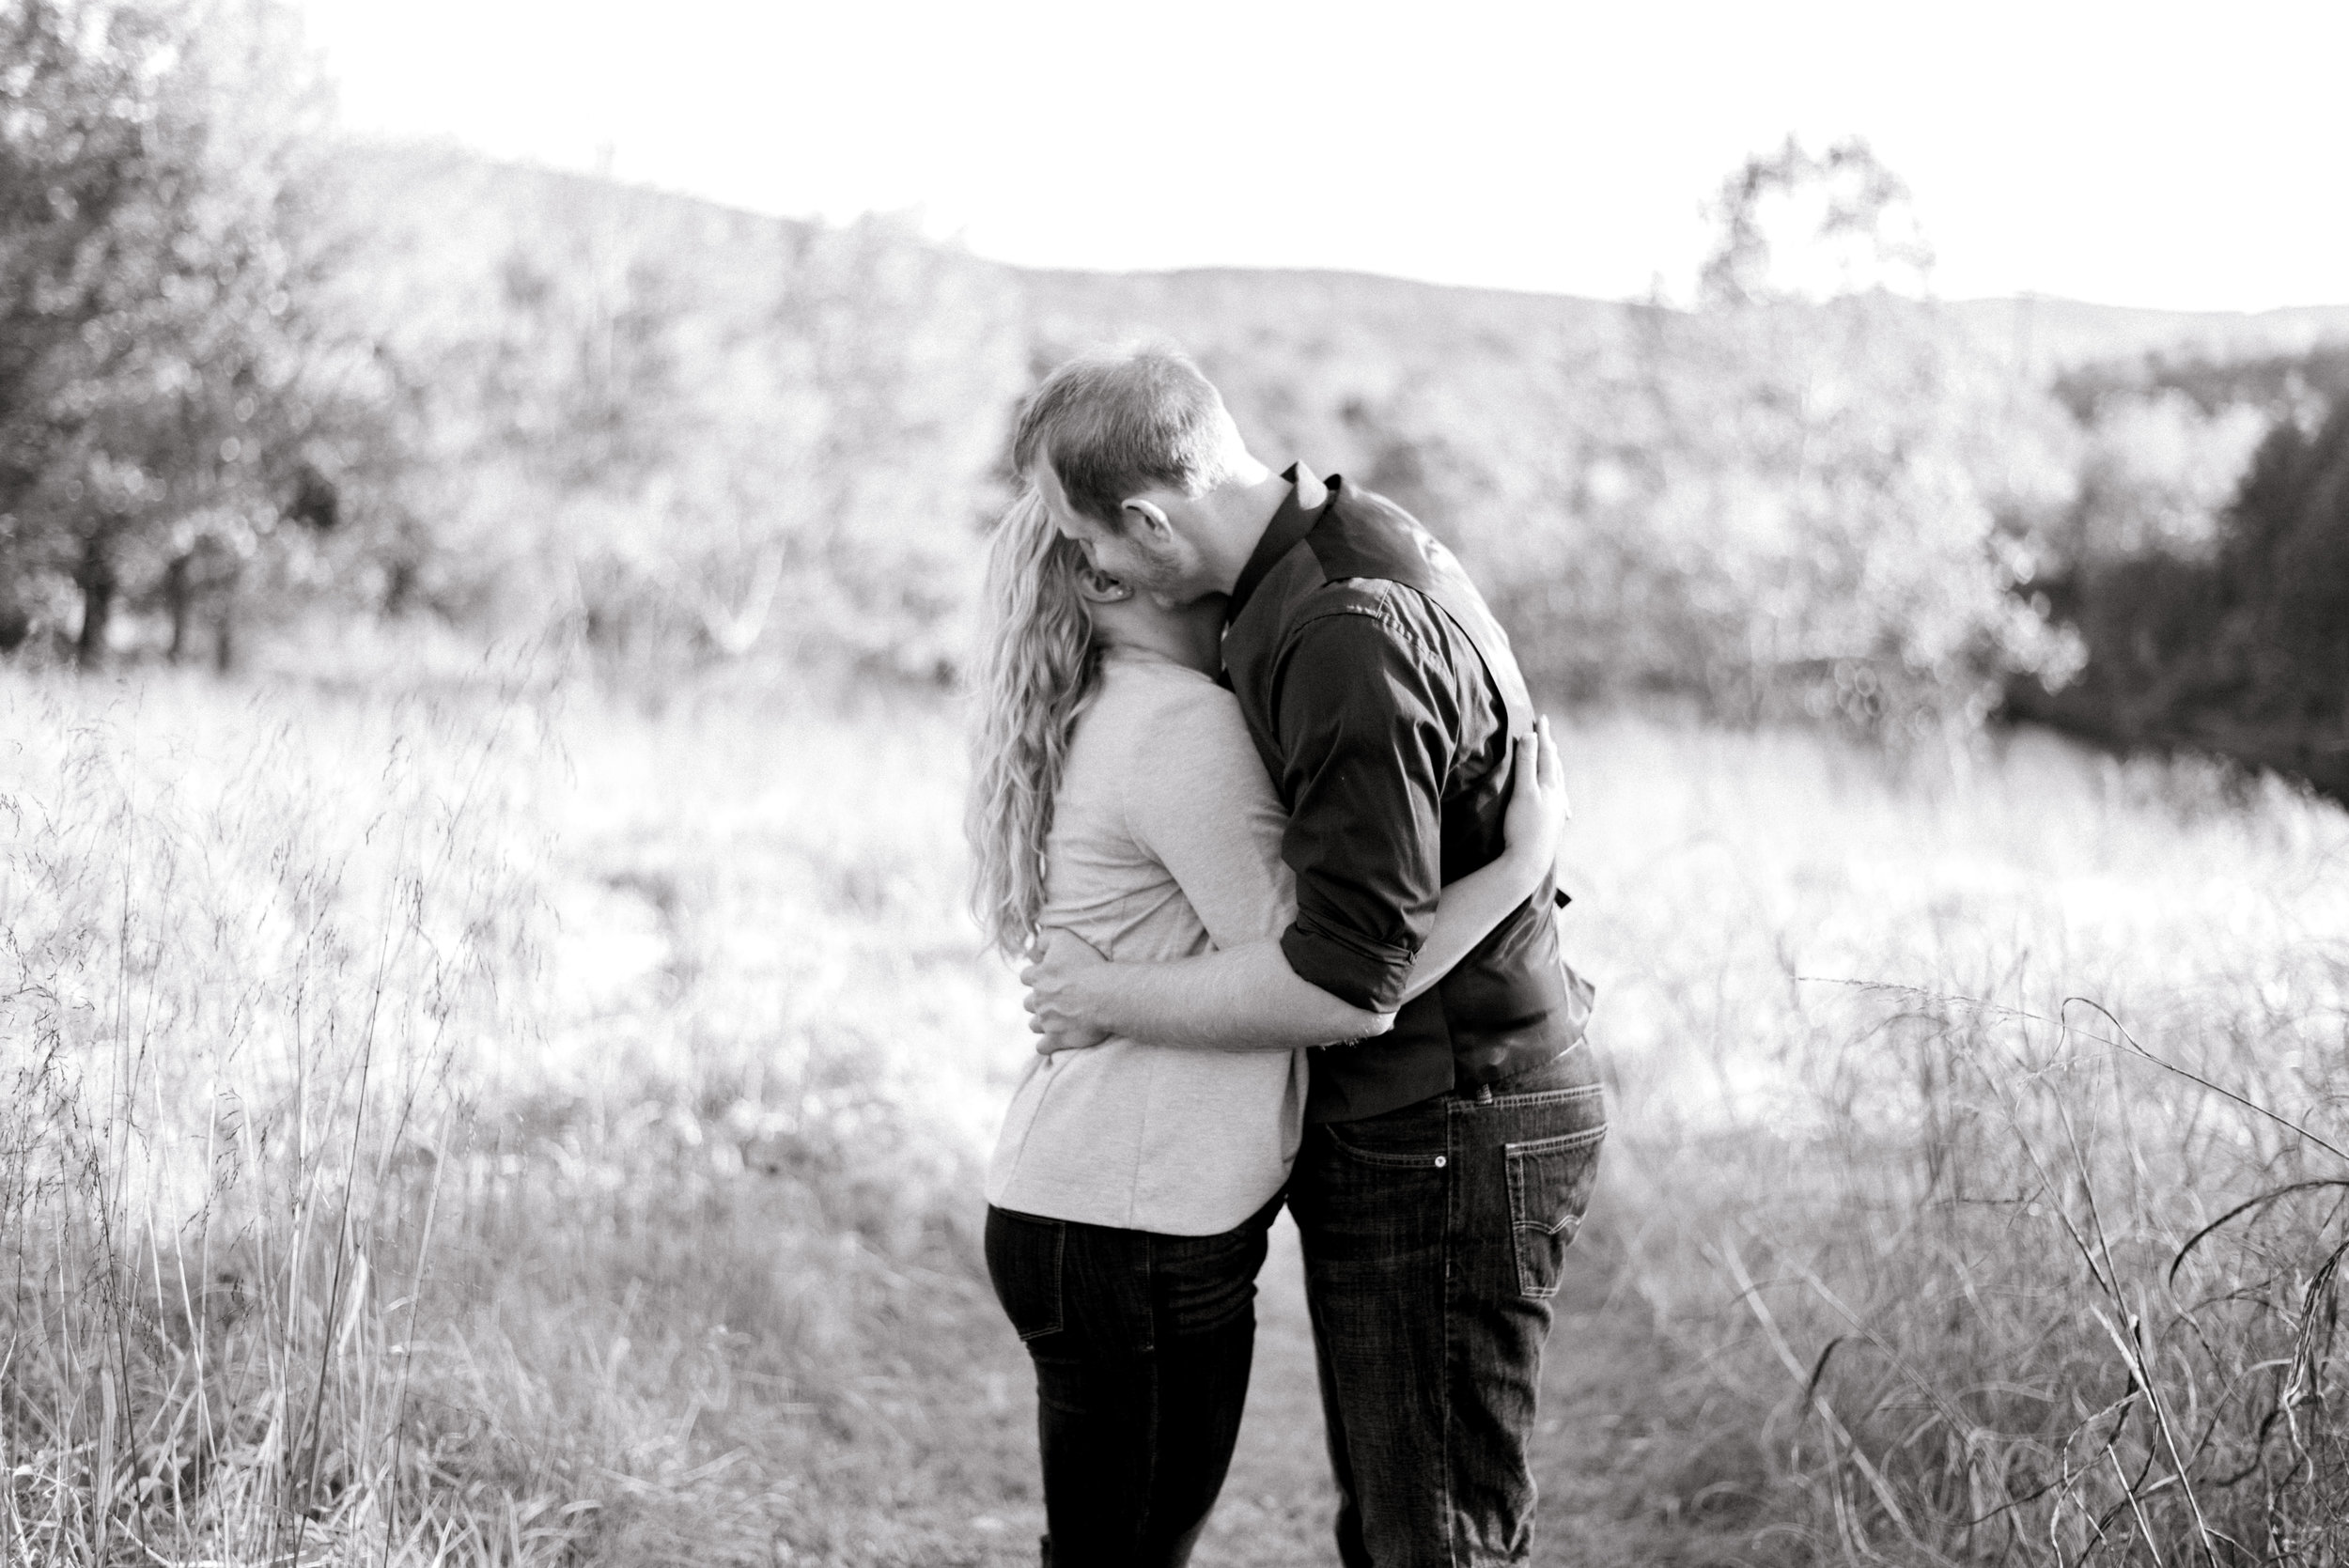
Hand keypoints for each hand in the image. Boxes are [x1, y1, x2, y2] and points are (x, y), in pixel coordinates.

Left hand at [1020, 929, 1113, 1056]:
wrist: (1105, 995)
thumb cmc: (1088, 965)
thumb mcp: (1065, 939)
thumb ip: (1046, 938)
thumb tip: (1034, 945)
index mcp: (1038, 977)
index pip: (1026, 976)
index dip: (1036, 976)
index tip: (1048, 976)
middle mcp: (1038, 1000)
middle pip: (1029, 1002)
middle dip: (1038, 1001)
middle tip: (1055, 999)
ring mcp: (1046, 1021)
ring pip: (1034, 1024)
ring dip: (1042, 1022)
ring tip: (1055, 1020)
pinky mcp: (1057, 1039)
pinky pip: (1043, 1047)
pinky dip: (1046, 1045)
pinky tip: (1053, 1042)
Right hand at [1499, 714, 1568, 890]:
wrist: (1528, 863)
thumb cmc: (1523, 826)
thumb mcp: (1523, 791)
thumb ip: (1526, 763)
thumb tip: (1530, 736)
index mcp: (1550, 786)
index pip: (1547, 754)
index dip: (1543, 736)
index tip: (1541, 719)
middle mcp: (1557, 797)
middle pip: (1555, 768)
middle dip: (1550, 751)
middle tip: (1547, 737)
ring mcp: (1557, 813)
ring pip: (1559, 785)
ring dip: (1555, 770)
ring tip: (1555, 762)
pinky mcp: (1553, 827)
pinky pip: (1559, 803)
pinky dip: (1558, 795)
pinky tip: (1562, 805)